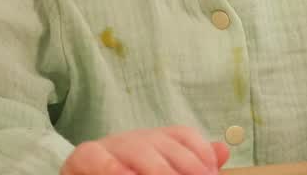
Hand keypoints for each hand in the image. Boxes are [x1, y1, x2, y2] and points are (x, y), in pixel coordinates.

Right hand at [61, 127, 230, 174]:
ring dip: (157, 170)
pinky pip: (97, 158)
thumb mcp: (161, 169)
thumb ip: (190, 164)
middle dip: (186, 166)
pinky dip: (114, 168)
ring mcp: (110, 146)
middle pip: (165, 146)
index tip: (212, 174)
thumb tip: (222, 150)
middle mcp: (135, 138)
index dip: (200, 153)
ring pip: (138, 151)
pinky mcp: (84, 157)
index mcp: (156, 141)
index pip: (184, 136)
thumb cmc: (128, 173)